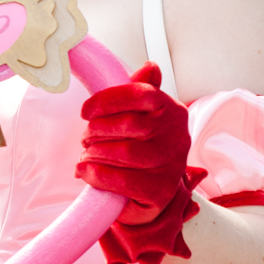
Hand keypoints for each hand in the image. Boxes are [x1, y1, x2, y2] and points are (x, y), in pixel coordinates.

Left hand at [76, 61, 204, 263]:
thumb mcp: (140, 117)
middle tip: (85, 139)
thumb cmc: (141, 151)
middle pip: (129, 124)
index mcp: (172, 110)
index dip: (107, 100)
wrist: (150, 196)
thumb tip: (150, 67)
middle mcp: (178, 136)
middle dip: (97, 131)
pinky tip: (86, 172)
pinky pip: (122, 180)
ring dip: (95, 154)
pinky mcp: (161, 192)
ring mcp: (172, 166)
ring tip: (85, 156)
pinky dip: (97, 175)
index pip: (142, 94)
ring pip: (125, 153)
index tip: (85, 111)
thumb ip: (139, 91)